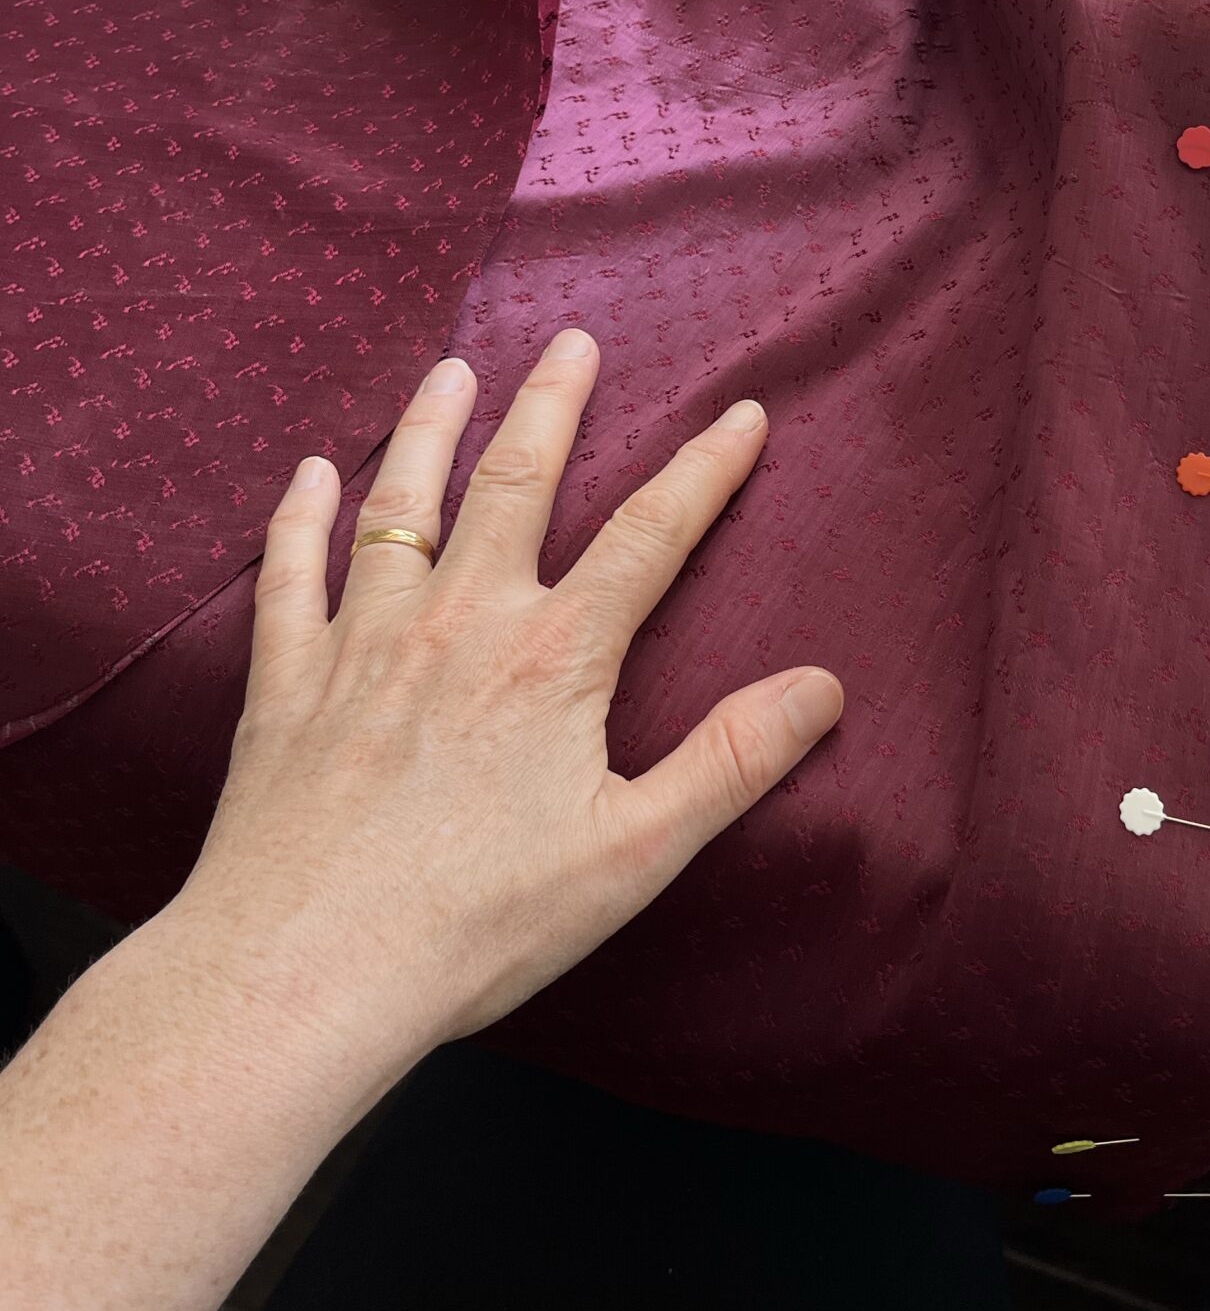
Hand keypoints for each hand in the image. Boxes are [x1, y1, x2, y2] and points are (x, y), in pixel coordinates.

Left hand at [169, 330, 841, 1096]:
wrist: (302, 971)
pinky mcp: (286, 684)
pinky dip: (299, 517)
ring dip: (429, 429)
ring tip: (449, 372)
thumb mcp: (636, 852)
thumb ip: (733, 760)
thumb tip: (822, 686)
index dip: (704, 468)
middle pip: (516, 483)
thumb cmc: (477, 925)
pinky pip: (292, 575)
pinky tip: (307, 476)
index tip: (743, 411)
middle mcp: (461, 623)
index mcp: (555, 659)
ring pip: (402, 505)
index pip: (650, 536)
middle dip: (553, 403)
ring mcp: (364, 644)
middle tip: (573, 339)